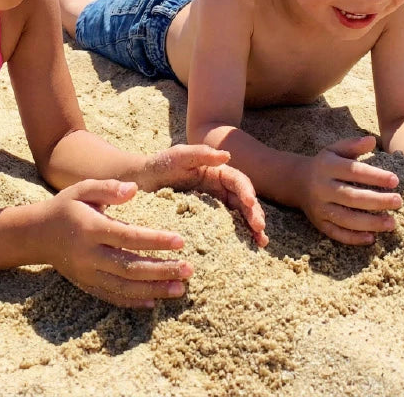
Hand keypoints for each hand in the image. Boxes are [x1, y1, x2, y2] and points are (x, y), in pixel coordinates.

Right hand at [41, 179, 193, 307]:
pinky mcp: (85, 284)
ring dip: (154, 289)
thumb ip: (108, 187)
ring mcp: (86, 273)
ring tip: (180, 288)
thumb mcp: (83, 189)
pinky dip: (133, 301)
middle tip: (189, 269)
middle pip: (130, 267)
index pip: (127, 237)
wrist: (36, 234)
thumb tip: (133, 190)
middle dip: (162, 270)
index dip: (154, 240)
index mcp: (90, 228)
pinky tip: (155, 301)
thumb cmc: (66, 206)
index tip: (180, 241)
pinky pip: (111, 297)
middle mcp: (88, 254)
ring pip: (124, 286)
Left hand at [140, 145, 267, 246]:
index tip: (251, 204)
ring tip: (260, 242)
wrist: (142, 182)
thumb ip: (200, 154)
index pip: (237, 181)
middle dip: (255, 214)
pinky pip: (225, 229)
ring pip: (239, 217)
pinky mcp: (208, 221)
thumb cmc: (160, 165)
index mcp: (217, 173)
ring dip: (252, 228)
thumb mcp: (178, 156)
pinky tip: (246, 250)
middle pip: (244, 202)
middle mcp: (220, 190)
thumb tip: (227, 155)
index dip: (246, 192)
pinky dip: (237, 238)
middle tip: (260, 229)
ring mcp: (215, 207)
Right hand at [302, 136, 401, 245]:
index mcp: (326, 167)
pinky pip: (336, 233)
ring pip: (346, 219)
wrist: (296, 181)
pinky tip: (372, 237)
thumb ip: (353, 145)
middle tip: (398, 201)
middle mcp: (321, 188)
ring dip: (370, 223)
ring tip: (392, 222)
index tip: (395, 180)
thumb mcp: (335, 150)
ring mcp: (319, 207)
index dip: (375, 176)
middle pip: (351, 197)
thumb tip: (372, 140)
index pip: (353, 171)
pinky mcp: (318, 223)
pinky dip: (354, 238)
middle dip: (377, 201)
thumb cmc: (325, 164)